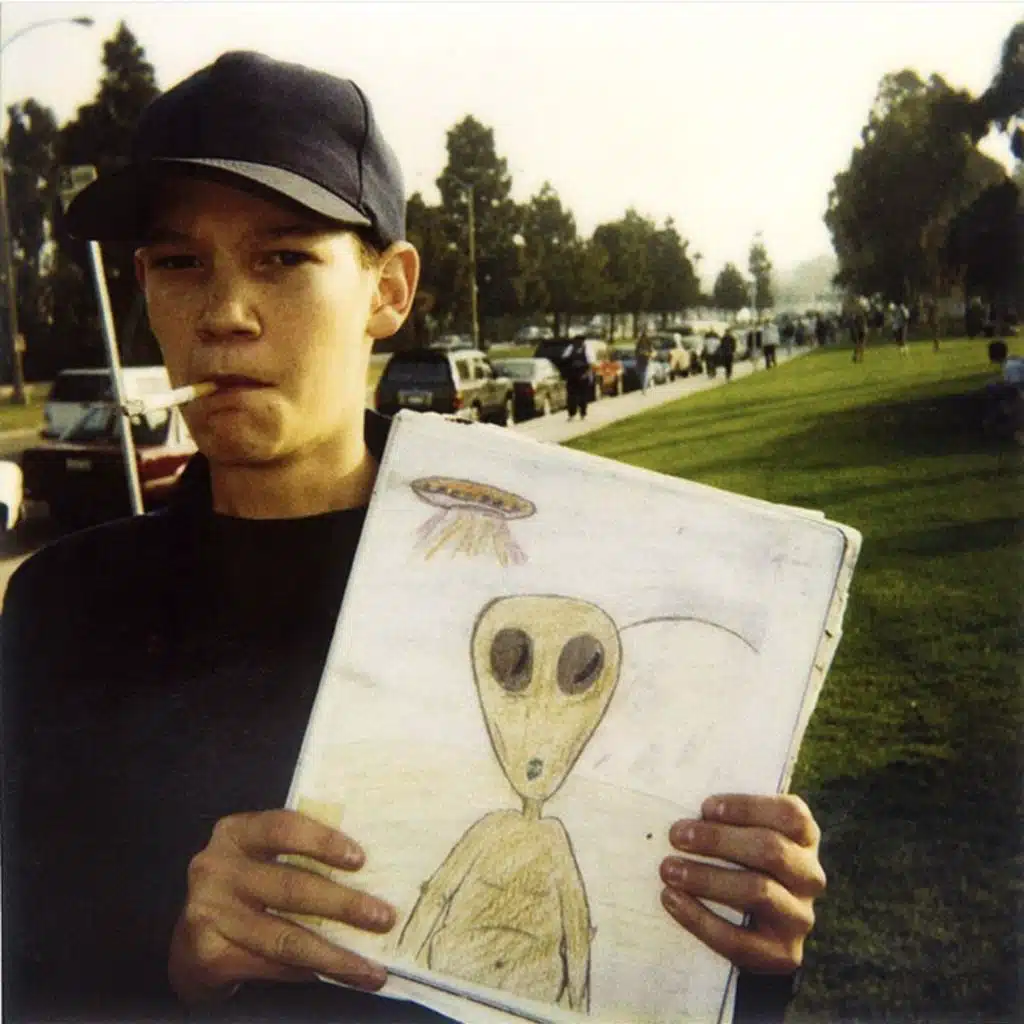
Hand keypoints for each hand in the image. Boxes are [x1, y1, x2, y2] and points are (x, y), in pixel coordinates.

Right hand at [169, 810, 395, 1004]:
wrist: (193, 939)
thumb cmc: (246, 885)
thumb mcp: (261, 856)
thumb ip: (299, 854)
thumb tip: (370, 872)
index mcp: (236, 833)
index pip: (283, 827)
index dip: (323, 842)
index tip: (360, 860)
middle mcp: (216, 868)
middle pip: (291, 887)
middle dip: (344, 905)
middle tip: (383, 917)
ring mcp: (210, 913)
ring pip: (286, 937)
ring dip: (336, 955)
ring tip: (371, 968)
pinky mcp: (210, 954)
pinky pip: (273, 966)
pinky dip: (311, 971)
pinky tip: (339, 975)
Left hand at [659, 794, 824, 973]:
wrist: (750, 927)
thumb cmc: (736, 860)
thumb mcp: (740, 833)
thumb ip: (724, 818)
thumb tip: (683, 807)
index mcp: (804, 838)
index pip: (790, 815)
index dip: (748, 807)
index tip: (705, 807)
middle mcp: (809, 876)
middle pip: (772, 850)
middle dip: (719, 840)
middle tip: (676, 835)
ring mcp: (799, 916)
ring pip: (758, 891)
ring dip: (707, 878)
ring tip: (668, 869)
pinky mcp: (783, 954)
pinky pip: (739, 939)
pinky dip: (699, 918)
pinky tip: (671, 899)